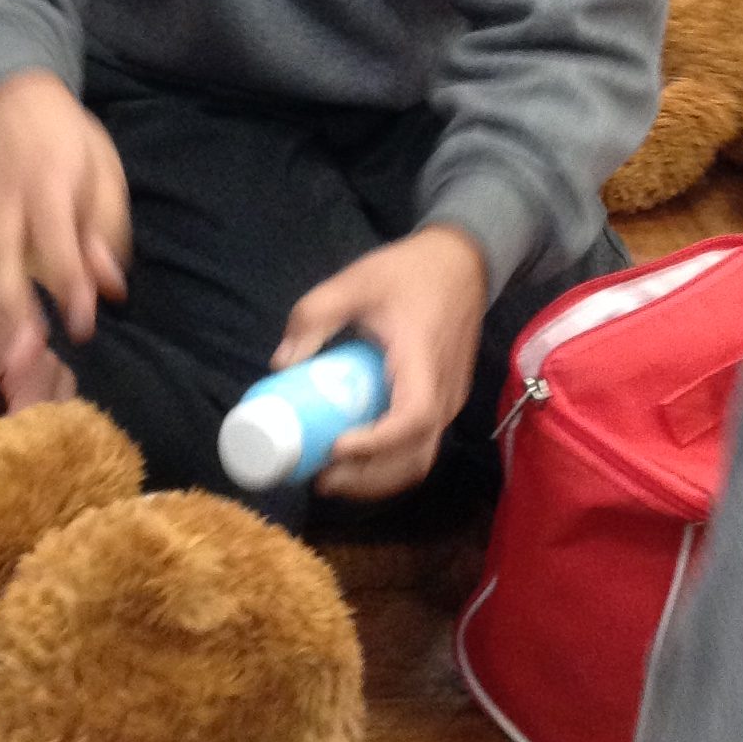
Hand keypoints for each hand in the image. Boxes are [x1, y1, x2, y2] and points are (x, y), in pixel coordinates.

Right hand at [0, 72, 120, 463]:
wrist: (9, 98)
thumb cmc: (67, 141)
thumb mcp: (102, 171)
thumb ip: (105, 230)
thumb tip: (109, 287)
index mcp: (48, 187)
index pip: (58, 244)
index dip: (69, 286)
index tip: (83, 328)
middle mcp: (4, 203)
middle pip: (3, 264)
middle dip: (12, 315)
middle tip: (25, 362)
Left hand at [273, 226, 489, 499]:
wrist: (462, 262)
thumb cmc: (408, 272)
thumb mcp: (354, 282)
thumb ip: (314, 315)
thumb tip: (280, 364)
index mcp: (422, 360)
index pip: (412, 418)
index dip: (376, 442)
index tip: (335, 447)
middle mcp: (444, 392)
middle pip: (415, 457)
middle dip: (368, 478)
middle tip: (321, 478)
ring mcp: (449, 402)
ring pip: (420, 458)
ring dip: (377, 477)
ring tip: (332, 476)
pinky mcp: (446, 403)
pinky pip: (421, 445)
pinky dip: (389, 461)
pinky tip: (356, 456)